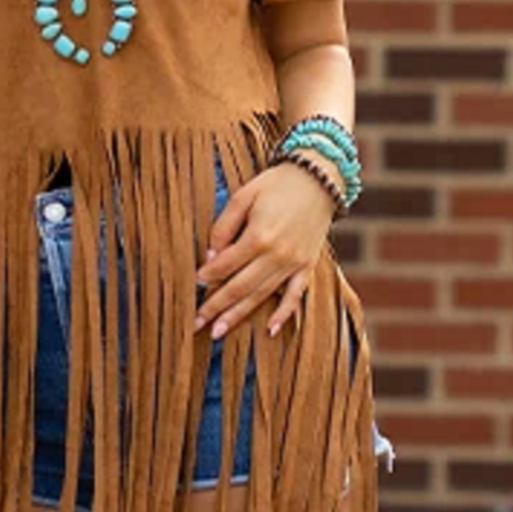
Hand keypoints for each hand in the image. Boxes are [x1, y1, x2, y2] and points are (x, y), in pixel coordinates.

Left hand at [192, 162, 338, 339]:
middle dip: (215, 306)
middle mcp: (276, 255)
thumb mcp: (243, 196)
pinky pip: (295, 296)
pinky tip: (270, 331)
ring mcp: (294, 264)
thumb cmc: (276, 184)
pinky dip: (284, 314)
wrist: (319, 178)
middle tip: (195, 324)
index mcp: (258, 236)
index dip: (207, 275)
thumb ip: (224, 226)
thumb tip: (210, 255)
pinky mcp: (307, 266)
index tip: (193, 283)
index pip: (225, 265)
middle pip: (239, 287)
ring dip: (238, 315)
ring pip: (261, 296)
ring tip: (218, 332)